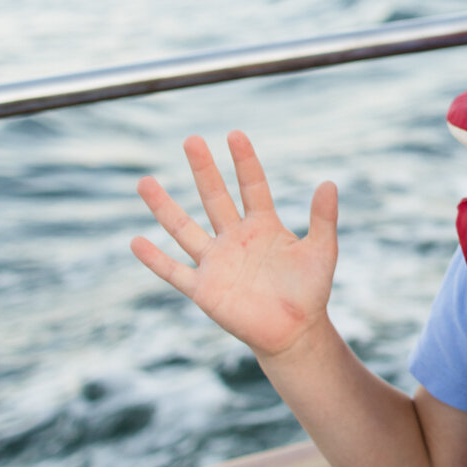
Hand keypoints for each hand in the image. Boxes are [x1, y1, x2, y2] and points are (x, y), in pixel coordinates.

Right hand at [130, 132, 338, 360]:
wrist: (295, 332)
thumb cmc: (310, 291)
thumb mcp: (322, 252)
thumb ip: (323, 219)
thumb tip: (329, 183)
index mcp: (263, 225)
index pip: (251, 186)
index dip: (244, 162)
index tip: (234, 134)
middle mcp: (235, 238)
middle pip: (214, 197)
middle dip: (203, 170)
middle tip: (191, 139)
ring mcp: (216, 262)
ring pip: (184, 229)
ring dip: (164, 206)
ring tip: (144, 181)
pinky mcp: (203, 289)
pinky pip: (174, 271)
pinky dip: (155, 259)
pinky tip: (136, 241)